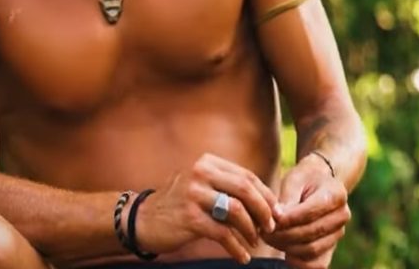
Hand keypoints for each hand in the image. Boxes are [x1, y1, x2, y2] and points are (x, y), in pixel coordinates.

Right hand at [134, 154, 278, 263]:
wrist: (142, 220)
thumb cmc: (179, 204)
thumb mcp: (201, 184)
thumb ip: (227, 186)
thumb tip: (266, 201)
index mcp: (207, 162)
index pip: (246, 176)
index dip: (265, 195)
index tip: (276, 212)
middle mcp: (201, 173)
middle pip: (245, 189)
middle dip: (264, 210)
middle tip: (271, 227)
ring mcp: (194, 195)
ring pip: (237, 210)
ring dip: (251, 229)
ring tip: (256, 241)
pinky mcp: (189, 218)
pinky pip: (222, 233)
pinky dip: (236, 247)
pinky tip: (242, 257)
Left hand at [265, 153, 350, 268]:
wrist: (319, 184)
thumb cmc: (304, 180)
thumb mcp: (294, 180)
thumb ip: (287, 199)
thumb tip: (277, 219)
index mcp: (337, 194)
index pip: (310, 212)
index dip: (288, 220)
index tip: (270, 220)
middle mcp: (342, 215)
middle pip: (311, 233)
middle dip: (283, 235)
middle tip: (263, 232)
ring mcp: (338, 234)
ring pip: (311, 250)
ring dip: (287, 248)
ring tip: (270, 238)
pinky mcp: (331, 248)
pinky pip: (316, 264)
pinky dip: (299, 262)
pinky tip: (284, 253)